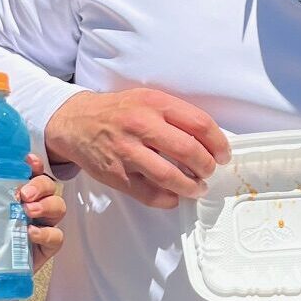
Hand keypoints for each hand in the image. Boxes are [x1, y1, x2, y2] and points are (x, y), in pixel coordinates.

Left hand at [0, 152, 64, 271]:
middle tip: (23, 193)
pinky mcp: (45, 249)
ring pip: (58, 207)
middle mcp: (31, 207)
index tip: (28, 162)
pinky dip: (47, 233)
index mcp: (13, 194)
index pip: (30, 172)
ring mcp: (40, 227)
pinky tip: (31, 234)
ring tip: (28, 211)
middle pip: (49, 186)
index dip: (34, 164)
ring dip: (46, 205)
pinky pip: (57, 237)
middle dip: (40, 185)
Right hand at [45, 88, 230, 208]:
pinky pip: (148, 194)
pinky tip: (174, 197)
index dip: (218, 143)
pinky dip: (167, 199)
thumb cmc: (118, 112)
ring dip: (190, 187)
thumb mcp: (148, 100)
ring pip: (169, 176)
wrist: (76, 122)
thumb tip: (210, 140)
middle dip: (207, 166)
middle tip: (209, 172)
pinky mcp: (116, 174)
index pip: (199, 124)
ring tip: (197, 188)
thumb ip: (176, 115)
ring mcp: (127, 151)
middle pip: (188, 151)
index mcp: (154, 104)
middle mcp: (141, 125)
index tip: (223, 154)